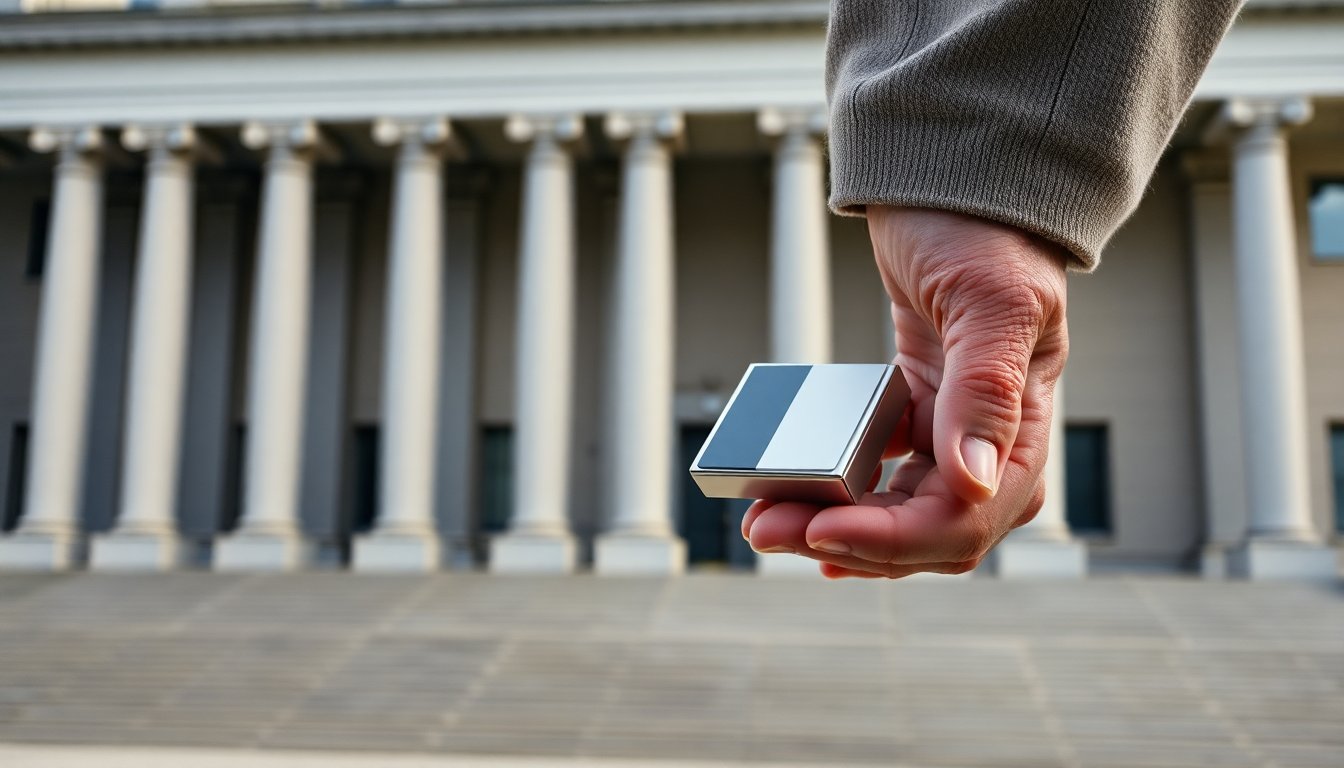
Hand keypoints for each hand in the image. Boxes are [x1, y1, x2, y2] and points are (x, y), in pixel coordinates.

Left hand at [743, 206, 1068, 577]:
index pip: (966, 516)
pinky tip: (804, 509)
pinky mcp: (913, 416)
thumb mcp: (990, 301)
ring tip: (768, 522)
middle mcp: (993, 445)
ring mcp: (951, 434)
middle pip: (927, 533)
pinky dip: (843, 499)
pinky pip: (881, 480)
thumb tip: (972, 480)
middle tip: (768, 530)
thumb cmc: (985, 230)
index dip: (895, 539)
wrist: (955, 183)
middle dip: (850, 544)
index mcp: (1025, 428)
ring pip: (899, 516)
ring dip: (836, 527)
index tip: (823, 529)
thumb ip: (986, 393)